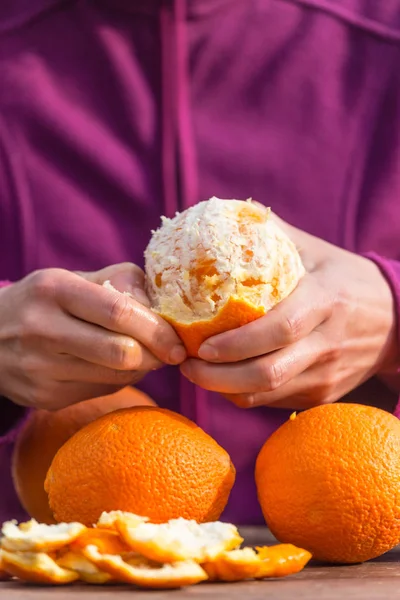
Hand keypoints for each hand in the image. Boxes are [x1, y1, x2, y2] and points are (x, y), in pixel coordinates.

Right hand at [0, 263, 185, 409]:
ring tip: (142, 354)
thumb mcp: (73, 278)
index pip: (119, 312)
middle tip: (169, 352)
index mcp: (55, 290)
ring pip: (115, 378)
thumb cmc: (44, 301)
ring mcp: (41, 369)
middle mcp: (43, 330)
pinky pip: (101, 391)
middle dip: (156, 355)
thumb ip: (121, 283)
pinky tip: (113, 366)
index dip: (157, 330)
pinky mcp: (44, 397)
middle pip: (121, 353)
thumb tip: (166, 307)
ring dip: (141, 368)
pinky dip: (119, 380)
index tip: (178, 341)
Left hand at [180, 217, 397, 409]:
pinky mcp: (323, 394)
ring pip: (268, 394)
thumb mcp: (315, 251)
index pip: (279, 329)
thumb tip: (223, 216)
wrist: (396, 321)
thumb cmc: (346, 279)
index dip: (237, 343)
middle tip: (186, 365)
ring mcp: (327, 375)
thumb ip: (272, 236)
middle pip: (269, 372)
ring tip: (196, 374)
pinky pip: (276, 402)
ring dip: (226, 390)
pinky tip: (224, 381)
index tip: (201, 345)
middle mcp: (327, 343)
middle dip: (219, 377)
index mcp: (325, 302)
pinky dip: (244, 396)